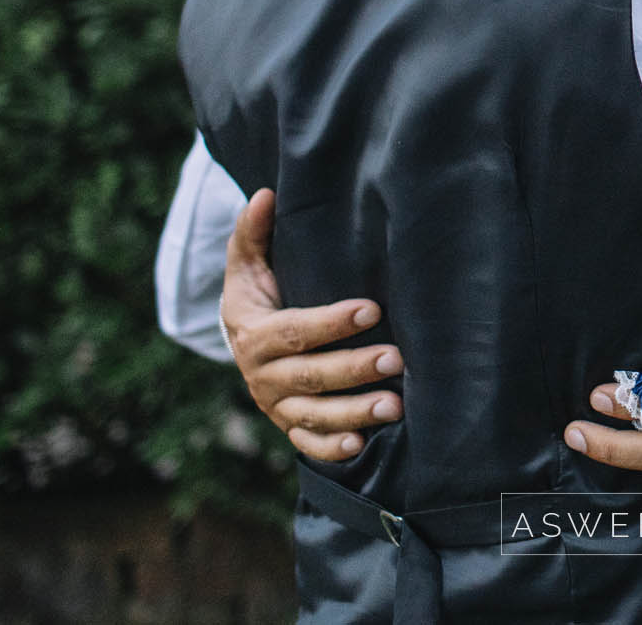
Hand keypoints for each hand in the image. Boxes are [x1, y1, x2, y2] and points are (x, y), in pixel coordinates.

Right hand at [221, 188, 404, 460]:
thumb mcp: (248, 265)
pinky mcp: (289, 425)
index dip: (331, 321)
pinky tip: (363, 444)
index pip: (294, 329)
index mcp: (254, 332)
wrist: (243, 342)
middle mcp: (262, 374)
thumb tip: (266, 194)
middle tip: (397, 358)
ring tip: (396, 405)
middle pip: (310, 375)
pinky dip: (332, 447)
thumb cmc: (259, 295)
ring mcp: (275, 405)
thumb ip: (254, 233)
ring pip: (315, 414)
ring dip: (355, 412)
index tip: (372, 307)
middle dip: (354, 368)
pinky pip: (308, 442)